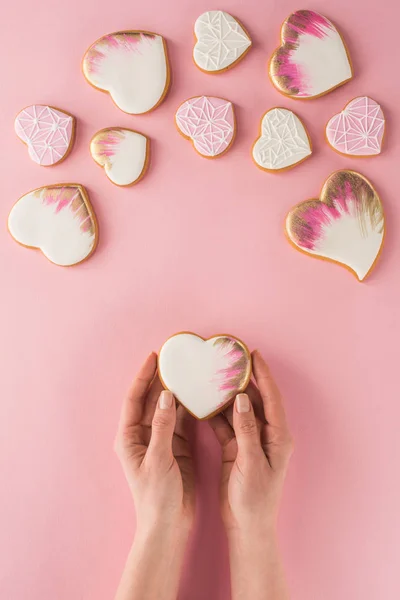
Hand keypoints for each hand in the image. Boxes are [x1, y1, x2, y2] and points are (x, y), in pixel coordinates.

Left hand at [114, 351, 194, 531]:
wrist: (169, 524)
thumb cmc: (156, 496)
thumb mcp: (158, 459)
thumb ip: (162, 426)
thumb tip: (167, 395)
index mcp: (130, 437)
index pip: (134, 399)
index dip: (142, 376)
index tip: (154, 357)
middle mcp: (143, 434)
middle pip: (151, 399)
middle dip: (161, 379)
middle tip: (175, 359)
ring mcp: (161, 439)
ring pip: (168, 408)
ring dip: (177, 391)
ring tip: (189, 371)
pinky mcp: (177, 446)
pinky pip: (183, 420)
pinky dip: (190, 407)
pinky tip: (199, 395)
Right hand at [209, 350, 293, 532]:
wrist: (246, 526)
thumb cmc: (254, 499)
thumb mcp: (250, 463)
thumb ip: (246, 430)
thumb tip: (241, 399)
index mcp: (277, 437)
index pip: (271, 398)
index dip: (263, 375)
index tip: (253, 355)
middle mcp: (266, 435)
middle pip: (254, 400)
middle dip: (243, 379)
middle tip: (230, 360)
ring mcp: (250, 441)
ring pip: (238, 410)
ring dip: (227, 394)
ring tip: (214, 374)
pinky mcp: (236, 448)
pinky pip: (226, 424)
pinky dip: (216, 413)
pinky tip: (205, 402)